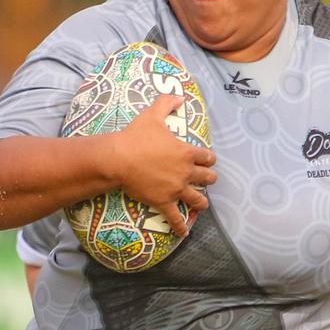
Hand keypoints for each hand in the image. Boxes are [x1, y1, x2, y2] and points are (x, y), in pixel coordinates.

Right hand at [110, 95, 218, 236]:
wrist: (119, 159)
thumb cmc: (136, 136)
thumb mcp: (153, 115)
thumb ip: (167, 103)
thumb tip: (179, 95)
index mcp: (187, 152)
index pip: (207, 156)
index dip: (209, 158)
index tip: (210, 159)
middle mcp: (186, 172)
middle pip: (207, 177)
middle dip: (209, 178)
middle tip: (208, 179)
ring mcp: (176, 189)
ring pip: (197, 199)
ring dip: (201, 201)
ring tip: (202, 204)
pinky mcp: (164, 202)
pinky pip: (175, 217)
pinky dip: (180, 226)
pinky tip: (184, 233)